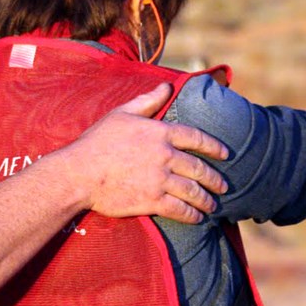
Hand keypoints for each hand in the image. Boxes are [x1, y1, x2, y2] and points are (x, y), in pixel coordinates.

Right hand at [60, 83, 228, 223]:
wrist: (79, 173)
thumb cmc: (97, 141)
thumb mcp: (122, 114)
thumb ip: (148, 100)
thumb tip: (167, 87)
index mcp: (160, 132)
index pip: (196, 138)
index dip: (214, 147)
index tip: (225, 154)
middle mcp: (165, 155)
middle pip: (199, 168)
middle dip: (215, 179)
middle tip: (224, 186)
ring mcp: (160, 180)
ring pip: (193, 191)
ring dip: (206, 199)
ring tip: (213, 205)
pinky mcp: (152, 201)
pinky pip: (180, 209)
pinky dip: (192, 215)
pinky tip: (198, 218)